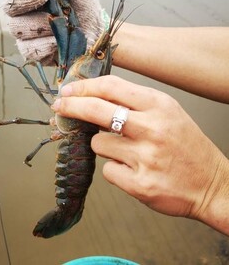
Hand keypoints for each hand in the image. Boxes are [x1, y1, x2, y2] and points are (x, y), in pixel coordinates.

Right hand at [2, 0, 104, 64]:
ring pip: (17, 27)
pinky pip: (28, 49)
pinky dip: (44, 44)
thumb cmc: (83, 7)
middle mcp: (23, 11)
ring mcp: (25, 33)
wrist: (95, 34)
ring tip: (60, 21)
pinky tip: (57, 40)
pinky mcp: (32, 51)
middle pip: (8, 4)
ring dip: (38, 23)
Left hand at [51, 75, 228, 234]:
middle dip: (71, 106)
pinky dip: (114, 168)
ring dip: (104, 146)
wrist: (212, 184)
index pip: (111, 87)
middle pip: (96, 110)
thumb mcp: (166, 112)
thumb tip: (91, 98)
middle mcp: (152, 128)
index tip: (68, 90)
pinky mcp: (140, 184)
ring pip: (98, 143)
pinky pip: (108, 169)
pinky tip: (133, 170)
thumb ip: (131, 103)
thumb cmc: (184, 144)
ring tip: (127, 151)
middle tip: (59, 106)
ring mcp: (146, 157)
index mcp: (158, 105)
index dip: (83, 87)